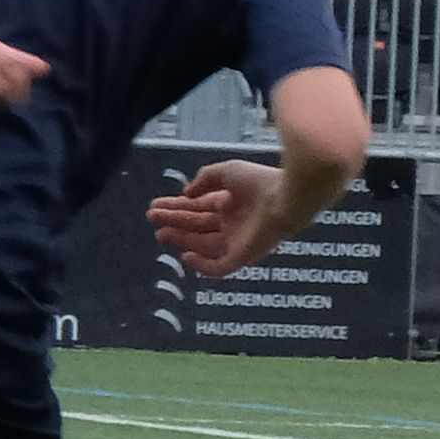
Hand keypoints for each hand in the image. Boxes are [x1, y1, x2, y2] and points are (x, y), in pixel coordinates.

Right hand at [145, 160, 283, 273]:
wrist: (286, 199)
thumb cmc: (260, 182)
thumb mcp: (227, 171)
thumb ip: (205, 179)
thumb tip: (187, 193)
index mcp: (231, 202)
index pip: (198, 206)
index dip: (176, 206)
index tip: (156, 206)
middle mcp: (232, 223)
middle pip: (197, 226)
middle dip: (174, 222)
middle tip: (152, 219)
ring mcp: (237, 241)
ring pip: (203, 245)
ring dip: (182, 240)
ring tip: (161, 234)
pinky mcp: (242, 257)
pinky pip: (219, 267)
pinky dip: (202, 265)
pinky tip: (185, 257)